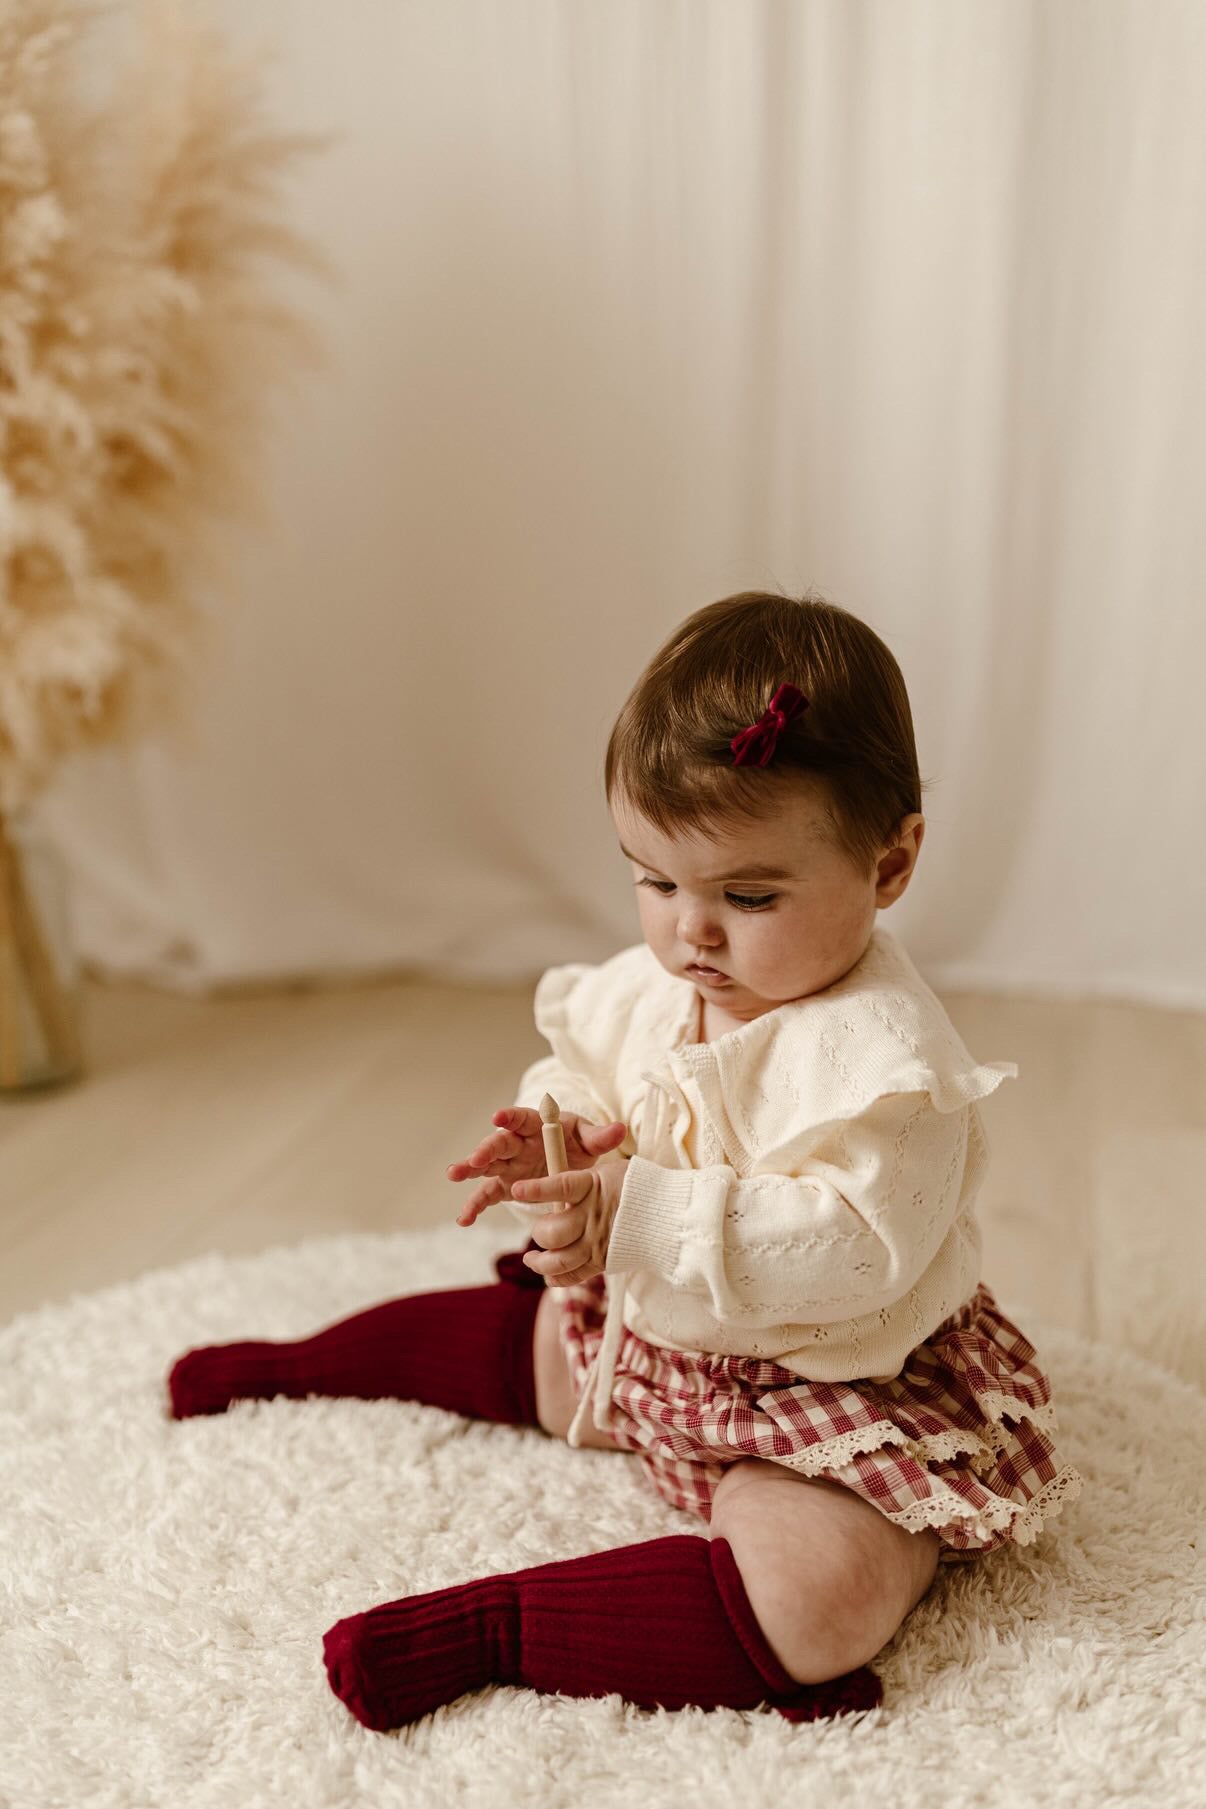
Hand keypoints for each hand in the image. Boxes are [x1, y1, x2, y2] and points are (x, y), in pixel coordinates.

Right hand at [448, 1106, 627, 1227]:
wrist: (572, 1162)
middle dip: (485, 1150)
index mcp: (536, 1127)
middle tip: (475, 1160)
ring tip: (453, 1175)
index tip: (498, 1117)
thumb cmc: (578, 1143)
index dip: (509, 1117)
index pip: (520, 1118)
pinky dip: (475, 1206)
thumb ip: (601, 1136)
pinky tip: (465, 1219)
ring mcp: (509, 1165)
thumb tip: (620, 1129)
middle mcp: (518, 1144)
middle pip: (498, 1144)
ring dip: (469, 1170)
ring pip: (486, 1167)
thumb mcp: (589, 1139)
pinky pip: (487, 1195)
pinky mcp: (506, 1185)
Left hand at [507, 1157, 627, 1287]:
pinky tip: (547, 1273)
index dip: (536, 1190)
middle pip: (553, 1232)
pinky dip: (556, 1277)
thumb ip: (581, 1179)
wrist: (668, 1215)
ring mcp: (597, 1242)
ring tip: (530, 1259)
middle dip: (539, 1233)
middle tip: (539, 1230)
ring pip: (558, 1260)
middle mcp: (592, 1216)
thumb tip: (553, 1183)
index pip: (560, 1187)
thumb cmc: (635, 1188)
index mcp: (593, 1186)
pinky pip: (573, 1275)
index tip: (516, 1189)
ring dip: (539, 1262)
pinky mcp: (602, 1261)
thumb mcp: (610, 1171)